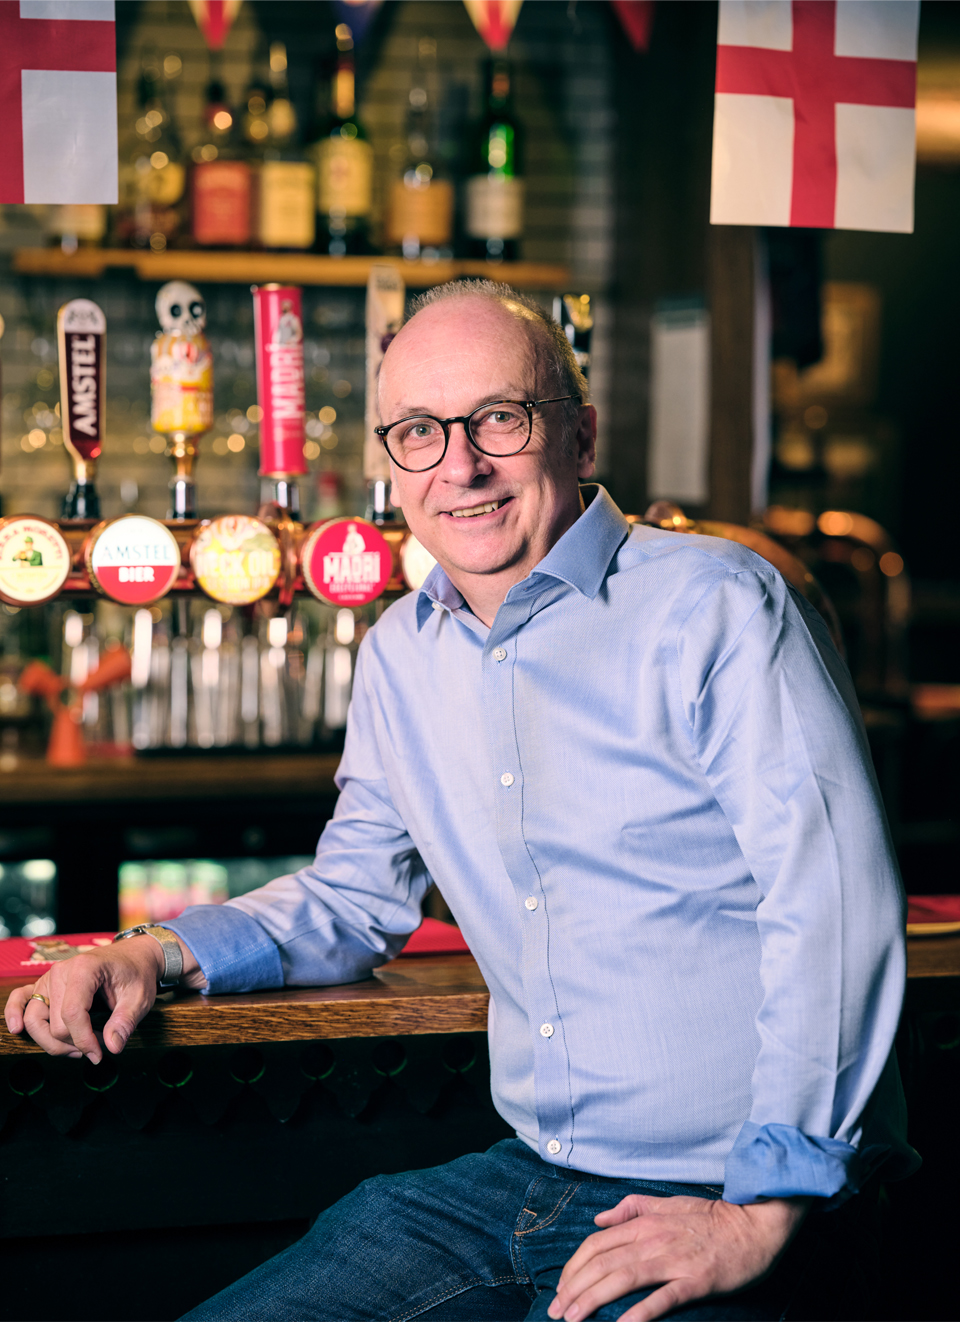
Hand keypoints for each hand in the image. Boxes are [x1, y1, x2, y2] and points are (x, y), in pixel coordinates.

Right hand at [3, 934, 203, 1063]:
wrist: (133, 957)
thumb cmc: (136, 974)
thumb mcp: (139, 997)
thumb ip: (125, 1022)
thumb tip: (112, 1047)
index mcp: (85, 969)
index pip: (73, 1014)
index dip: (84, 1041)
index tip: (99, 1055)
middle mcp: (61, 971)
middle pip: (55, 1022)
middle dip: (74, 1043)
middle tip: (96, 1048)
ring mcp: (50, 978)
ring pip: (34, 1019)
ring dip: (51, 1041)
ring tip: (75, 1048)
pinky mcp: (45, 985)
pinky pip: (21, 998)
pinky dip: (14, 1013)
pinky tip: (16, 1028)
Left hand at [547, 1192, 808, 1321]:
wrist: (754, 1225)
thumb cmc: (711, 1217)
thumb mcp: (667, 1203)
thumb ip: (631, 1208)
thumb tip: (600, 1218)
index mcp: (645, 1222)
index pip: (597, 1244)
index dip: (574, 1267)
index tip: (561, 1288)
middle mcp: (653, 1239)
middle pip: (603, 1263)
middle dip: (574, 1288)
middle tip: (556, 1312)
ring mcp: (674, 1260)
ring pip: (623, 1278)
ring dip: (593, 1299)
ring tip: (572, 1319)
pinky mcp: (695, 1280)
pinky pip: (663, 1298)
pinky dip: (639, 1312)